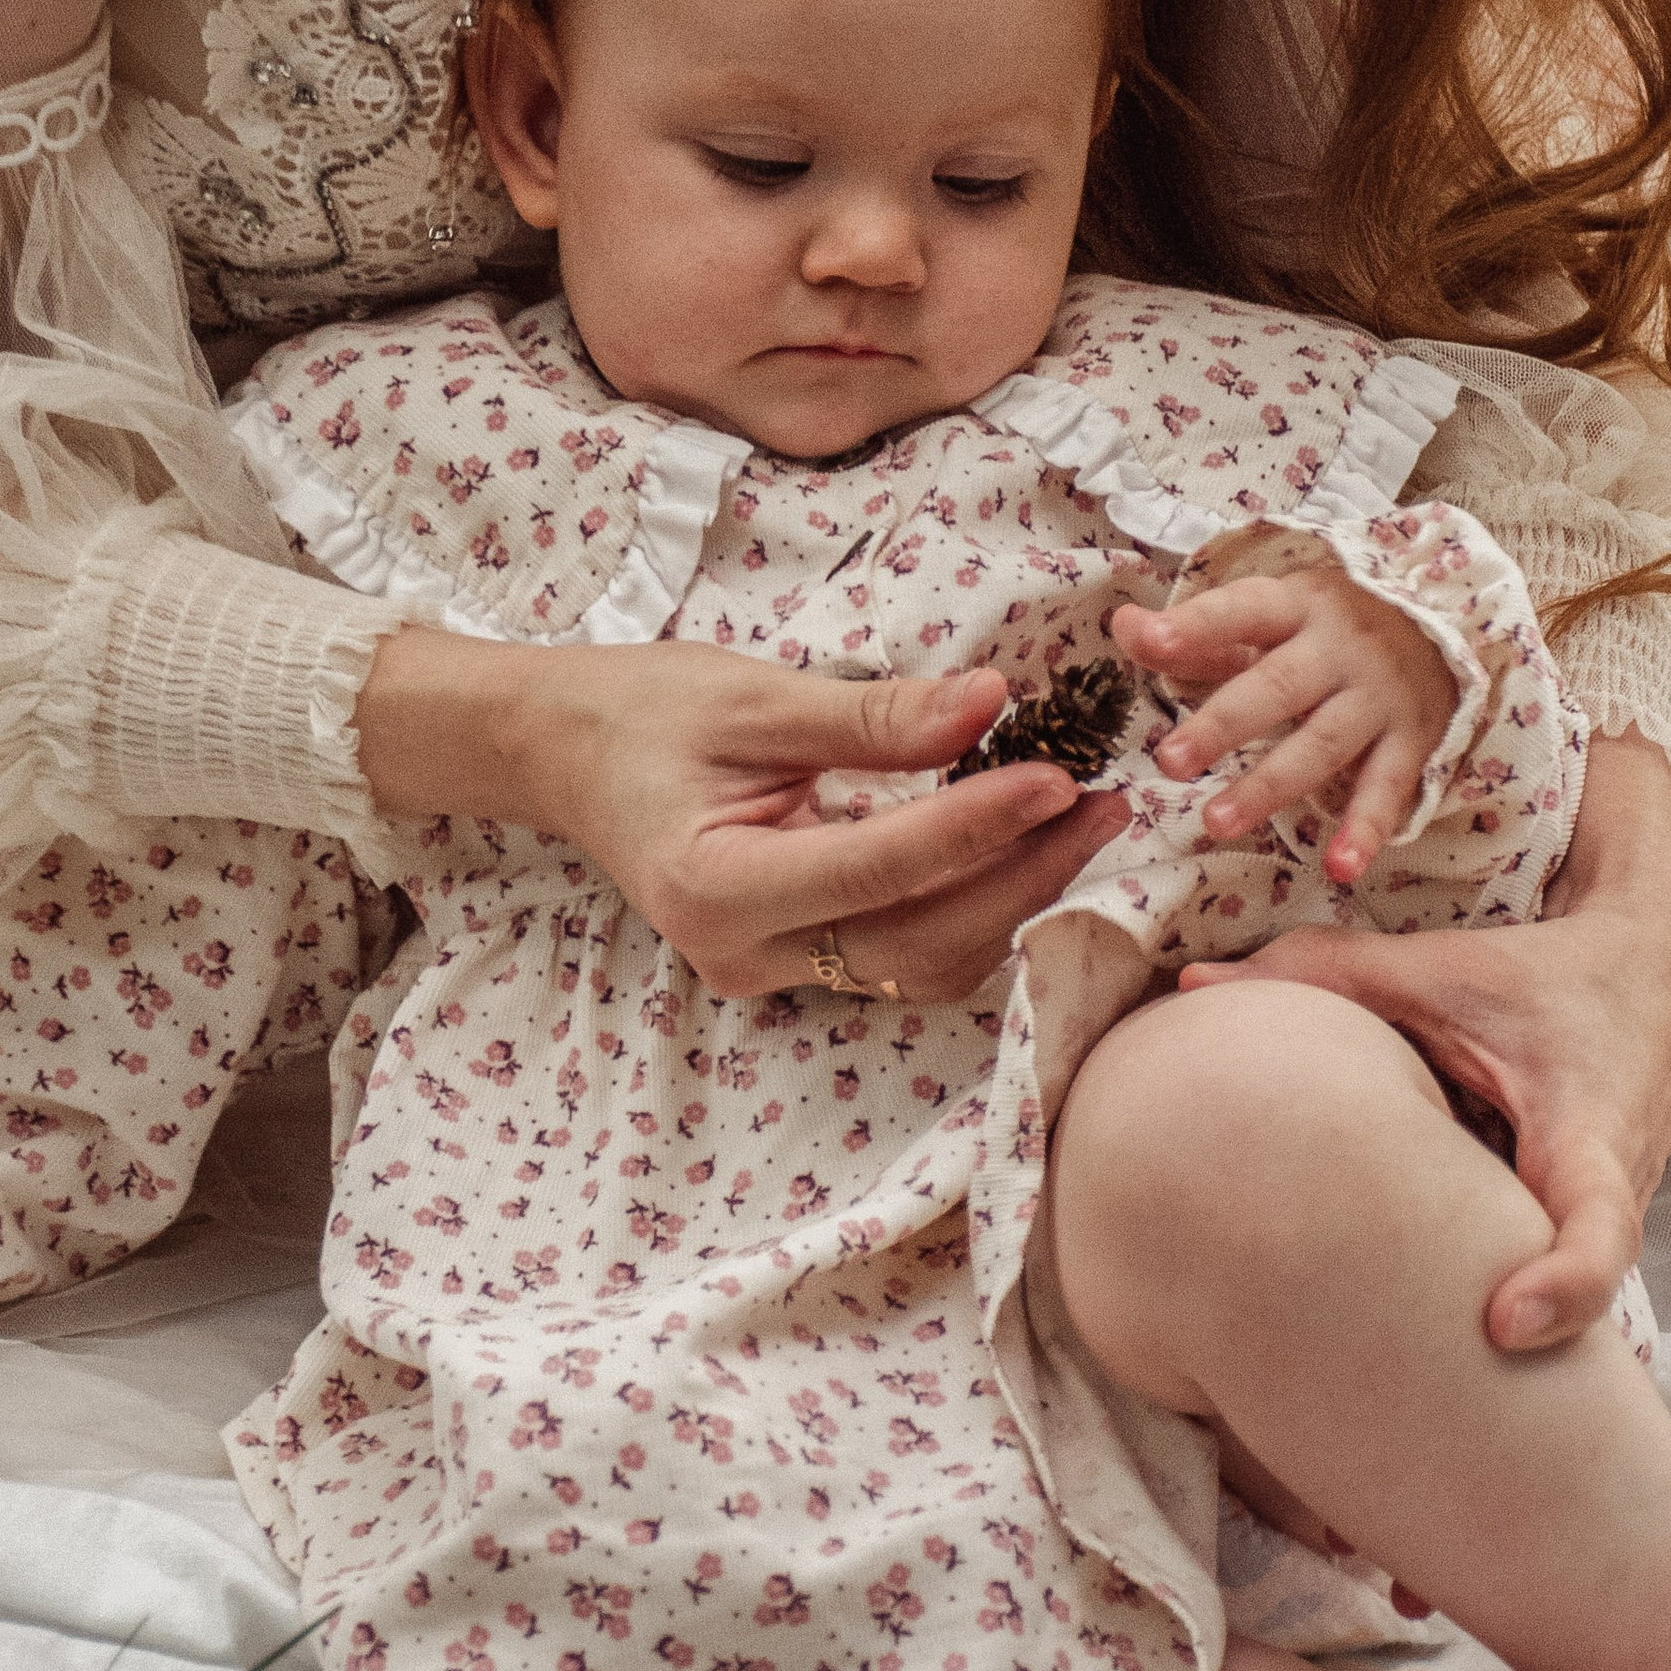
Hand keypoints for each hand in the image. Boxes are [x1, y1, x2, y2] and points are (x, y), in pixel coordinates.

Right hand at [356, 630, 1130, 1001]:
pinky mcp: (797, 964)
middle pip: (917, 937)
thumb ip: (874, 717)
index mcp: (715, 886)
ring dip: (1012, 899)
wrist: (566, 751)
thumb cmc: (645, 710)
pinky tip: (1026, 852)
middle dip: (1020, 875)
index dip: (977, 825)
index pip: (878, 866)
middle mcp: (743, 954)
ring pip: (923, 962)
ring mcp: (770, 973)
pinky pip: (905, 954)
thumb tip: (990, 702)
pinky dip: (974, 909)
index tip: (1059, 776)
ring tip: (1085, 824)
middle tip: (1104, 803)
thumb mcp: (755, 696)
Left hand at [1113, 562, 1456, 881]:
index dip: (1198, 626)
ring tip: (1217, 822)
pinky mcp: (1411, 742)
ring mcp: (1377, 697)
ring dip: (1270, 787)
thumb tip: (1125, 626)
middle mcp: (1339, 648)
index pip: (1242, 610)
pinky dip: (1365, 831)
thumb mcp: (1272, 614)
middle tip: (1170, 762)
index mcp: (1296, 607)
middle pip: (1278, 687)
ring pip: (1321, 745)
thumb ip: (1198, 633)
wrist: (1446, 624)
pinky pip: (1386, 790)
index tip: (1151, 641)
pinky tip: (1341, 867)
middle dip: (1223, 726)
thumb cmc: (1330, 626)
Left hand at [1175, 732, 1670, 1351]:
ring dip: (1482, 1315)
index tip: (1502, 1329)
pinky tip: (1401, 1312)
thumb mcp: (1445, 969)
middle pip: (1569, 1295)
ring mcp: (1611, 1220)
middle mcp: (1615, 1191)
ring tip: (1389, 1375)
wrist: (1658, 975)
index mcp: (1588, 1131)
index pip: (1601, 1228)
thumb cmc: (1548, 973)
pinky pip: (1530, 1263)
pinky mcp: (1582, 1226)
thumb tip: (1192, 990)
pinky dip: (1479, 1283)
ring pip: (1545, 1288)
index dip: (1564, 1287)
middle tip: (1407, 1399)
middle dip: (1505, 1347)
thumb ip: (1327, 976)